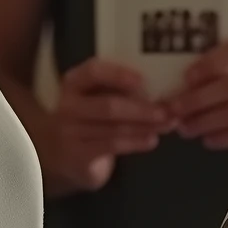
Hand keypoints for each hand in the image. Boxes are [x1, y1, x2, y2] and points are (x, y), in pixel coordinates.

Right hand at [43, 59, 163, 191]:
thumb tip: (159, 84)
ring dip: (145, 127)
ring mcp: (71, 132)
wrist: (60, 156)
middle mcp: (68, 105)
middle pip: (108, 105)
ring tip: (167, 125)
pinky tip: (152, 140)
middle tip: (167, 110)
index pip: (93, 72)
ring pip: (114, 128)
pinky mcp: (79, 155)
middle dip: (142, 108)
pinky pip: (112, 146)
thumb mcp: (94, 98)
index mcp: (73, 83)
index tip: (143, 79)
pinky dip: (135, 143)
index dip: (118, 74)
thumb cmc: (88, 119)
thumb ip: (116, 89)